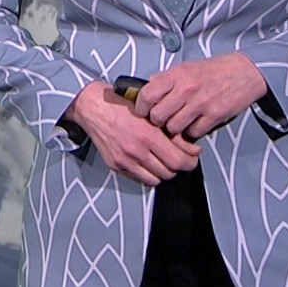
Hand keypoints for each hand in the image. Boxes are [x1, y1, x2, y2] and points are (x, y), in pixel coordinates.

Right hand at [66, 81, 200, 185]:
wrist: (94, 108)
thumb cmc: (122, 107)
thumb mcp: (151, 115)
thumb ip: (171, 133)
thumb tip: (191, 148)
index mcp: (148, 135)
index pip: (178, 160)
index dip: (190, 162)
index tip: (193, 157)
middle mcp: (137, 151)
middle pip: (169, 172)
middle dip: (178, 167)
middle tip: (181, 159)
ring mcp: (125, 161)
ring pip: (156, 179)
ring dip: (164, 172)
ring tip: (164, 162)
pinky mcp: (116, 165)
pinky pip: (140, 179)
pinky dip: (149, 175)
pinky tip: (149, 164)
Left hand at [130, 52, 269, 139]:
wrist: (243, 72)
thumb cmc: (210, 71)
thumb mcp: (184, 68)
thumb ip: (164, 80)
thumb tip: (143, 91)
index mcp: (175, 75)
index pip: (147, 95)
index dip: (141, 107)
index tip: (143, 111)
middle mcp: (186, 89)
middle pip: (158, 116)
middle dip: (157, 121)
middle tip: (163, 119)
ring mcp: (201, 103)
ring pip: (174, 127)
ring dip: (175, 128)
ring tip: (180, 122)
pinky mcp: (214, 115)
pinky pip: (194, 133)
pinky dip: (192, 132)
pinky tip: (195, 124)